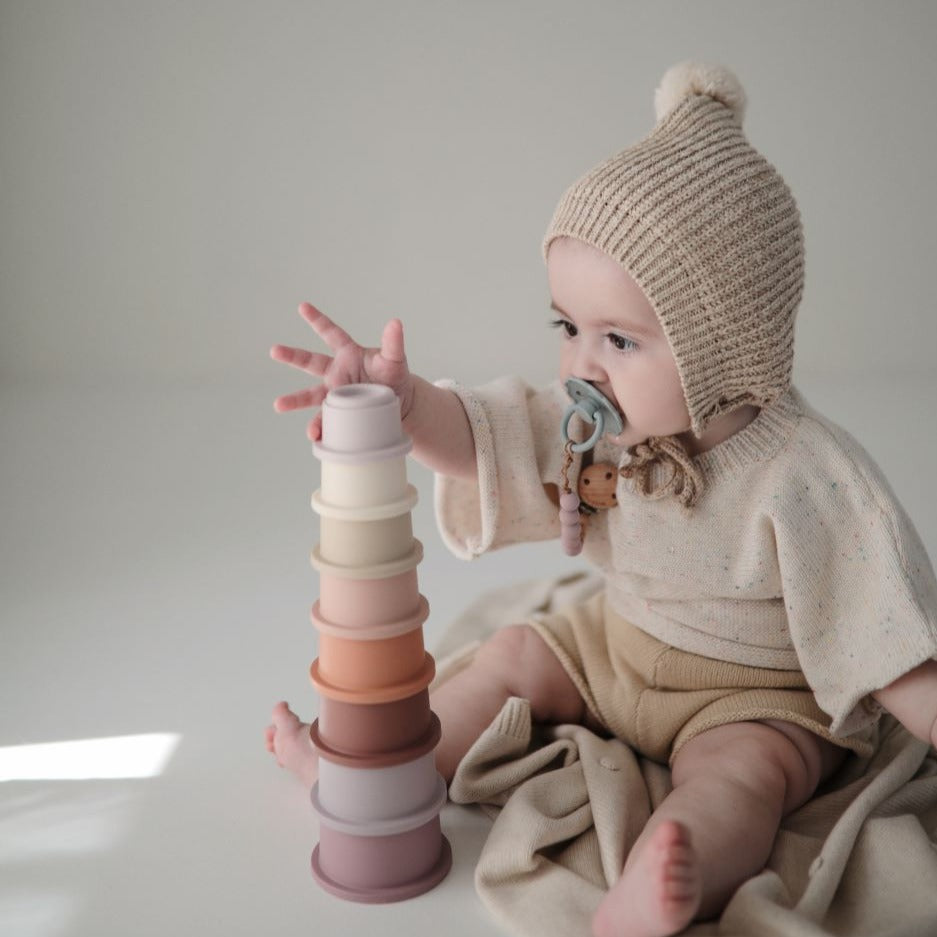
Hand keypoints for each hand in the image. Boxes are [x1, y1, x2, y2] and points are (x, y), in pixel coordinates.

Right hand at [270, 303, 414, 440]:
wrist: (399, 403)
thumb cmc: (394, 376)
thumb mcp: (395, 359)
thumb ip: (393, 342)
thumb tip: (395, 323)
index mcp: (348, 354)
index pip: (331, 333)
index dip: (318, 320)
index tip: (303, 306)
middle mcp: (336, 372)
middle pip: (310, 362)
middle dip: (292, 356)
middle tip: (274, 351)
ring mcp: (335, 393)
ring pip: (311, 396)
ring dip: (295, 401)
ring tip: (278, 405)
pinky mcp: (339, 413)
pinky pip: (325, 421)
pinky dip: (320, 429)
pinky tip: (314, 435)